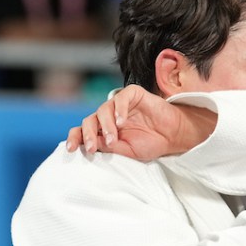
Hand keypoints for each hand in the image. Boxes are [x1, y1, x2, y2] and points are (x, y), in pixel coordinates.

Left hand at [64, 84, 216, 160]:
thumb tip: (88, 145)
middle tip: (91, 147)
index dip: (75, 138)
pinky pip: (121, 98)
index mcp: (104, 130)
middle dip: (87, 134)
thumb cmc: (151, 143)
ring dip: (106, 126)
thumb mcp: (126, 151)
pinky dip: (119, 110)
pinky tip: (121, 122)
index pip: (83, 130)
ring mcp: (120, 104)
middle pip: (89, 120)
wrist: (174, 135)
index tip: (71, 150)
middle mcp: (108, 116)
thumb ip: (107, 147)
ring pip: (103, 109)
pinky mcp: (133, 94)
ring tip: (113, 140)